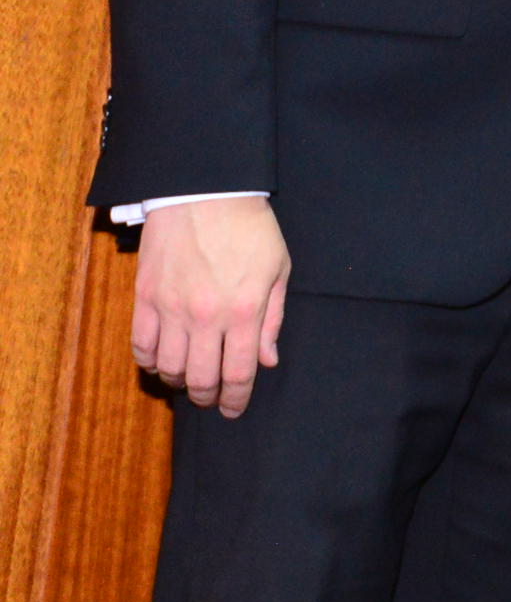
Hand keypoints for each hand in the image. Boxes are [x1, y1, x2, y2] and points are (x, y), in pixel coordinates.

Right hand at [131, 196, 290, 417]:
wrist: (205, 192)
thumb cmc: (250, 228)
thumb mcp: (278, 270)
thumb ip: (272, 319)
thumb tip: (267, 360)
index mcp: (244, 311)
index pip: (239, 373)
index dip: (236, 399)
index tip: (234, 410)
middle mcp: (205, 316)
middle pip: (200, 378)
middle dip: (207, 397)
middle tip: (211, 398)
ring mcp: (171, 308)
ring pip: (168, 366)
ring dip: (178, 381)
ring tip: (188, 379)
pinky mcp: (145, 297)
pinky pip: (141, 343)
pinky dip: (148, 361)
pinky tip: (159, 362)